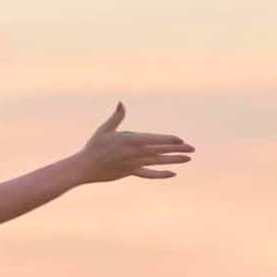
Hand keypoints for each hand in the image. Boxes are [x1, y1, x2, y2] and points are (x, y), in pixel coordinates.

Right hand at [75, 101, 194, 183]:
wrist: (84, 167)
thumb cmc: (93, 146)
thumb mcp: (105, 129)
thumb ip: (117, 117)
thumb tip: (121, 103)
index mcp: (128, 140)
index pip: (153, 139)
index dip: (167, 139)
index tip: (180, 139)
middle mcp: (133, 153)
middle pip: (159, 150)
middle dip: (176, 149)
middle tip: (192, 148)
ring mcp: (133, 164)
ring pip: (157, 162)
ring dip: (173, 160)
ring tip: (188, 159)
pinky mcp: (130, 172)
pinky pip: (148, 174)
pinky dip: (160, 174)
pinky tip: (172, 173)